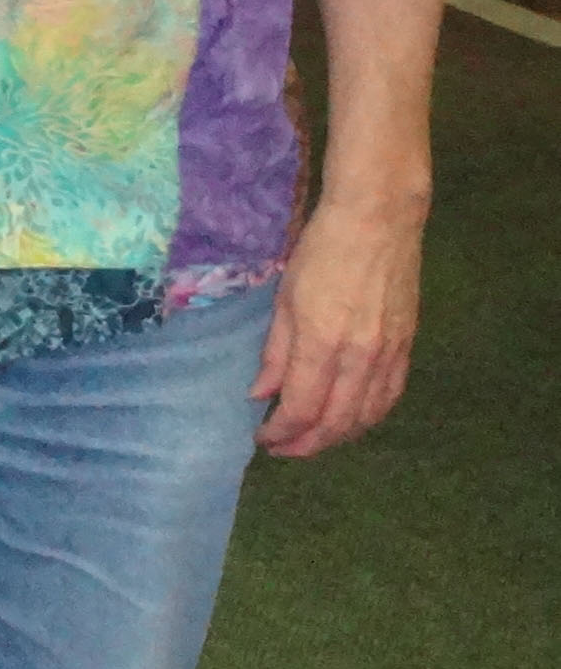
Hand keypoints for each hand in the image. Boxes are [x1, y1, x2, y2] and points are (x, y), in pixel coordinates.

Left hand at [251, 195, 424, 456]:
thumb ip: (274, 353)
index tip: (261, 437)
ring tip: (312, 440)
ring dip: (338, 437)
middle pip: (336, 422)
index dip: (280, 432)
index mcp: (322, 343)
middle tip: (282, 449)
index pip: (301, 409)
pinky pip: (390, 396)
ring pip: (367, 415)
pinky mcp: (408, 345)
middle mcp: (360, 357)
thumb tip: (261, 394)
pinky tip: (351, 420)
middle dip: (306, 444)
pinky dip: (369, 417)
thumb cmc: (321, 251)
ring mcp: (389, 353)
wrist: (378, 219)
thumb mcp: (284, 299)